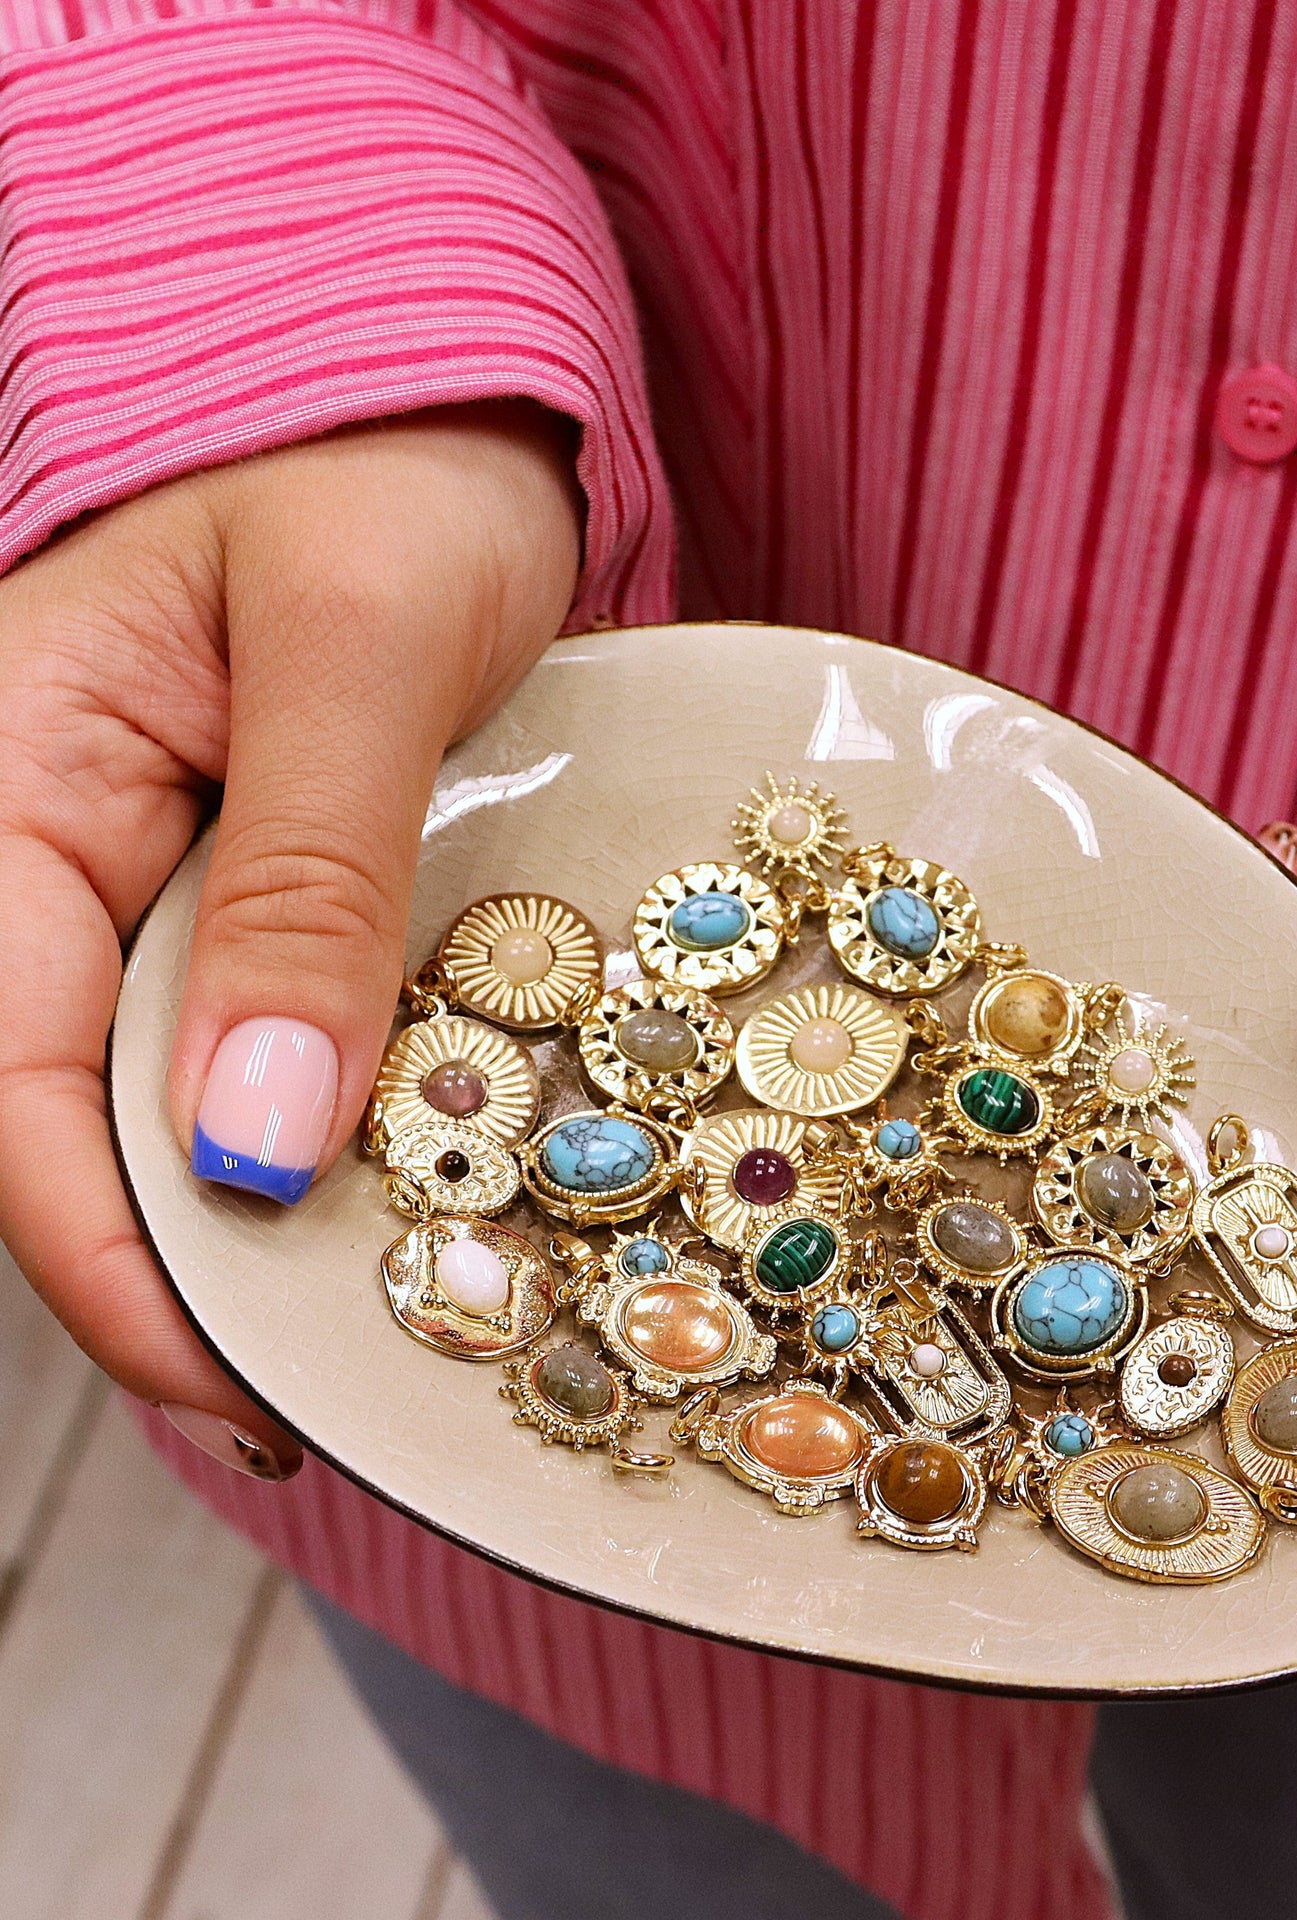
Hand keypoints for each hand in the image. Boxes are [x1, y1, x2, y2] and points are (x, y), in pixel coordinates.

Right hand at [0, 403, 581, 1475]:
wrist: (460, 413)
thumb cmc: (398, 469)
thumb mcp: (360, 650)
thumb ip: (307, 879)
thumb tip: (259, 1135)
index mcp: (11, 776)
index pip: (0, 1067)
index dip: (100, 1248)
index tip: (227, 1375)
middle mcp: (53, 848)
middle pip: (63, 1113)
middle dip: (176, 1270)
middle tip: (321, 1390)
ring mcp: (150, 878)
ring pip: (157, 1098)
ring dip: (248, 1224)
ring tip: (370, 1332)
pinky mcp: (250, 892)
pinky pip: (249, 1041)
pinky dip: (314, 1133)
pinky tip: (393, 1199)